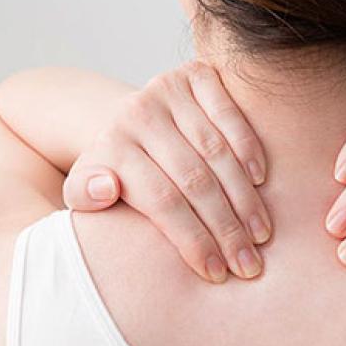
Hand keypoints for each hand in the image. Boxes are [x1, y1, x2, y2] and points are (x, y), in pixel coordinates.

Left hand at [63, 62, 271, 282]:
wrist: (128, 118)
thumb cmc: (119, 168)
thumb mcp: (88, 186)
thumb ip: (86, 194)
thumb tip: (104, 189)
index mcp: (112, 146)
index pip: (161, 201)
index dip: (192, 239)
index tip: (215, 271)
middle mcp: (138, 112)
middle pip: (193, 180)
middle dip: (225, 227)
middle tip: (247, 263)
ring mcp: (168, 90)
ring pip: (216, 151)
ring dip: (244, 197)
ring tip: (260, 234)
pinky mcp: (196, 74)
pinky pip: (231, 114)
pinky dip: (248, 147)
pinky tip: (259, 181)